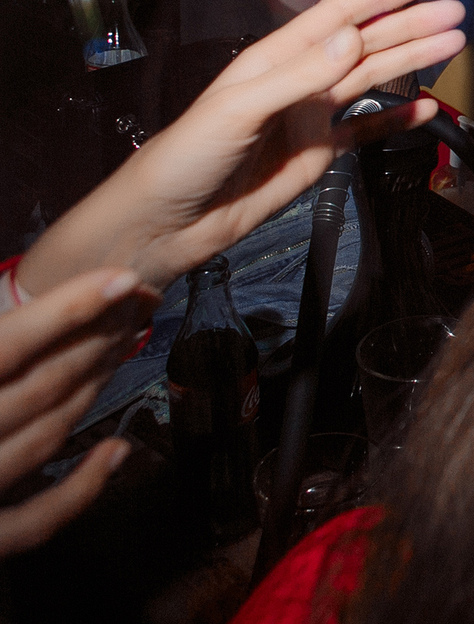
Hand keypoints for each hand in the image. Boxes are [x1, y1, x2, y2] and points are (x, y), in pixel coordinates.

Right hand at [0, 267, 159, 554]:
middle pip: (42, 385)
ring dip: (93, 391)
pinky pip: (35, 521)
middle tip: (133, 306)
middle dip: (96, 341)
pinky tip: (116, 452)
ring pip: (47, 437)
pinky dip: (82, 490)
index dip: (67, 309)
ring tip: (123, 349)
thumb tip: (7, 305)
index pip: (8, 344)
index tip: (121, 279)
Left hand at [18, 0, 465, 294]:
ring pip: (370, 81)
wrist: (168, 223)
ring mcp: (310, 117)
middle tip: (455, 13)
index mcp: (274, 59)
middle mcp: (298, 81)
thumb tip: (355, 37)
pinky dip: (397, 120)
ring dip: (409, 63)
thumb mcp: (240, 108)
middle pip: (363, 45)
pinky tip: (427, 109)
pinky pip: (366, 132)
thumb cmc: (189, 156)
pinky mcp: (317, 154)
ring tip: (452, 45)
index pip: (334, 17)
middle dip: (408, 27)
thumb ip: (300, 74)